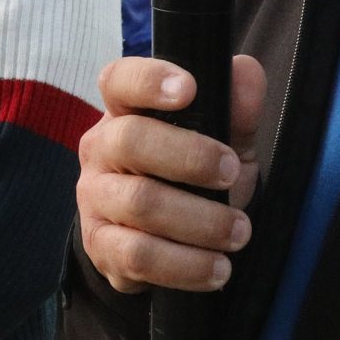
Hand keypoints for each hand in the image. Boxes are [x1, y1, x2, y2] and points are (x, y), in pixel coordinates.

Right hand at [77, 54, 265, 294]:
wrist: (166, 239)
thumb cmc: (194, 176)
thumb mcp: (223, 139)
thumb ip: (236, 107)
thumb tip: (244, 71)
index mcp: (123, 111)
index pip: (119, 81)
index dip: (149, 80)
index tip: (189, 90)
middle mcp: (99, 149)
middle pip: (130, 141)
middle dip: (190, 157)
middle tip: (231, 172)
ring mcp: (94, 199)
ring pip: (140, 203)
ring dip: (200, 221)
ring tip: (239, 232)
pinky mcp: (100, 246)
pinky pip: (138, 256)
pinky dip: (186, 266)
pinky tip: (217, 268)